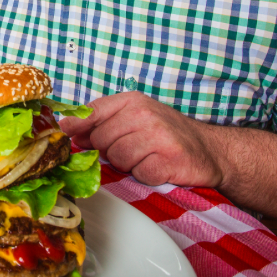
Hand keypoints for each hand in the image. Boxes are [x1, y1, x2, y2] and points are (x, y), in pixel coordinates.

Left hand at [58, 91, 224, 188]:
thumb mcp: (136, 116)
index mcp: (133, 101)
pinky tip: (157, 167)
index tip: (65, 133)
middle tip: (130, 150)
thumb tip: (68, 129)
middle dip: (110, 151)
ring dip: (128, 165)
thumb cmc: (167, 133)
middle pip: (102, 140)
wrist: (211, 150)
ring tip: (146, 157)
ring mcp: (158, 137)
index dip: (76, 125)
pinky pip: (138, 174)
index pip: (93, 112)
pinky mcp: (168, 161)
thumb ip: (103, 120)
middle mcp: (145, 115)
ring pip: (118, 159)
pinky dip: (145, 176)